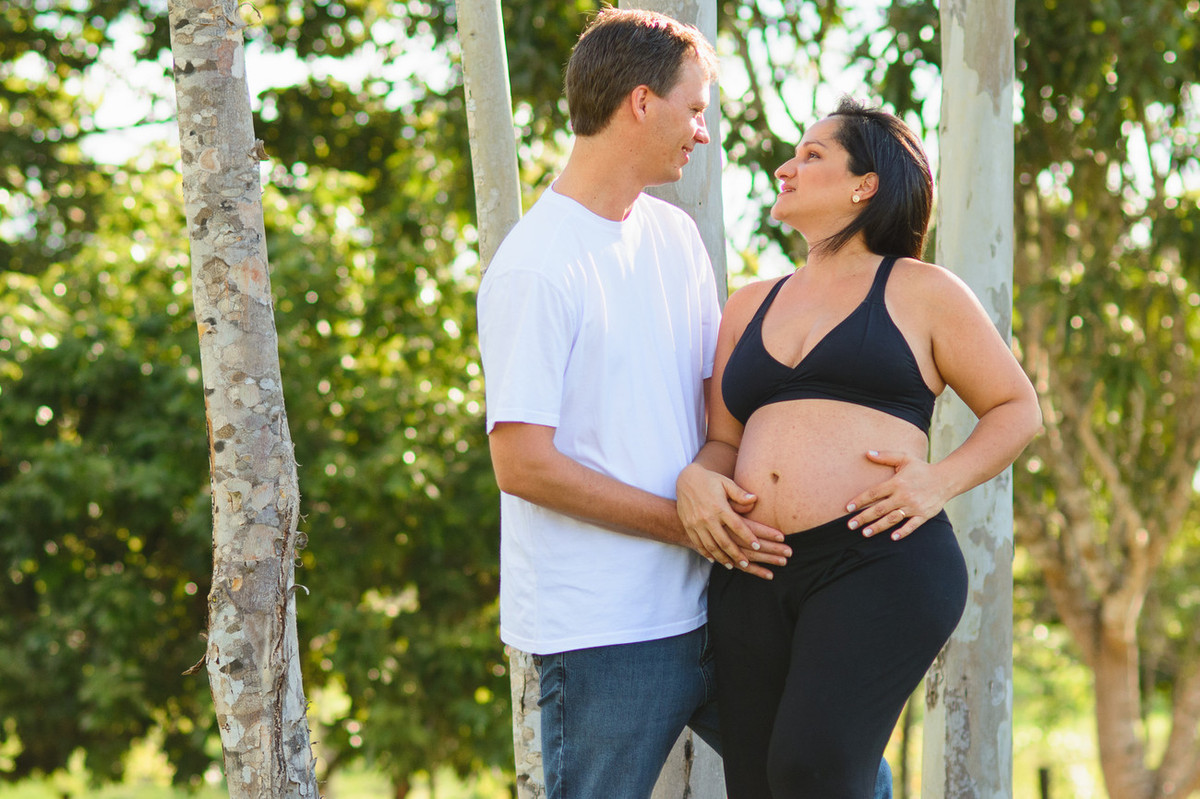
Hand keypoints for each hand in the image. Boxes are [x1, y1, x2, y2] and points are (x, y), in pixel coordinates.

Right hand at [676, 463, 788, 578]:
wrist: (685, 479)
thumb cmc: (710, 480)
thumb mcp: (726, 483)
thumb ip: (740, 494)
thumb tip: (755, 499)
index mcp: (719, 507)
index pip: (737, 526)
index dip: (748, 537)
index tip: (758, 546)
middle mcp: (707, 517)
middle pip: (724, 541)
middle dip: (736, 554)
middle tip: (746, 563)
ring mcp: (696, 524)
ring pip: (711, 546)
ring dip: (721, 557)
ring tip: (731, 565)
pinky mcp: (689, 526)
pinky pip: (698, 544)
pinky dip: (706, 553)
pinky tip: (714, 559)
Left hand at [844, 450, 947, 540]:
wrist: (946, 479)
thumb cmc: (922, 468)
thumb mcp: (904, 458)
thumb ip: (885, 456)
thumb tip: (867, 453)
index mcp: (896, 483)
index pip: (874, 493)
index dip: (860, 501)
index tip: (847, 508)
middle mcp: (904, 495)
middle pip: (880, 509)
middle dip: (864, 518)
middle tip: (850, 526)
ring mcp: (914, 506)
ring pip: (892, 519)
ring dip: (878, 527)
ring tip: (865, 533)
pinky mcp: (924, 515)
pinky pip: (912, 525)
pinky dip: (903, 532)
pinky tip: (893, 538)